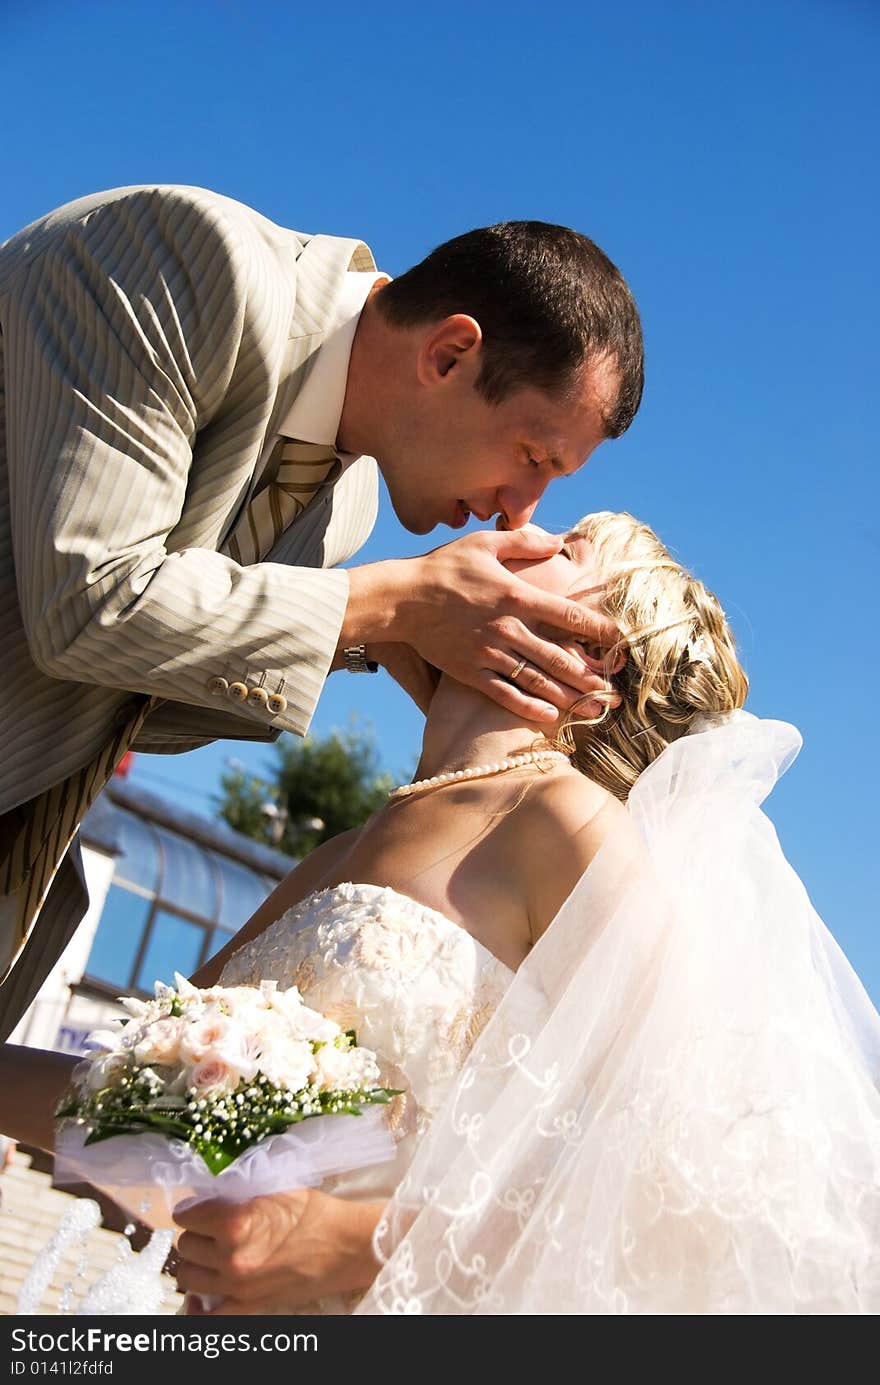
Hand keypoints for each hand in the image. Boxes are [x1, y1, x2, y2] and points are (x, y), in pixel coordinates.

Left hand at [173, 1188, 383, 1313]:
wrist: (344, 1246)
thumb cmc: (314, 1212)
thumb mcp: (273, 1187)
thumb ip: (236, 1193)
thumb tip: (208, 1196)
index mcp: (235, 1222)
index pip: (187, 1215)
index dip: (192, 1207)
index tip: (198, 1206)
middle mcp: (230, 1257)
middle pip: (185, 1245)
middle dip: (195, 1233)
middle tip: (210, 1226)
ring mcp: (237, 1286)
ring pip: (188, 1276)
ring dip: (195, 1262)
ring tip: (210, 1253)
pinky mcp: (248, 1305)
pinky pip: (207, 1313)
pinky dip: (200, 1303)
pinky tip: (204, 1291)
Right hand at [380, 529, 622, 723]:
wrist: (403, 599)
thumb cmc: (445, 567)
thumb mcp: (485, 542)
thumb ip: (524, 541)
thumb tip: (558, 542)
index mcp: (517, 596)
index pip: (569, 616)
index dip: (599, 629)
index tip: (620, 641)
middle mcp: (508, 628)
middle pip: (559, 657)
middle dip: (591, 674)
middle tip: (614, 688)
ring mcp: (489, 653)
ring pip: (537, 680)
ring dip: (569, 696)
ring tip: (593, 708)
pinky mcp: (470, 672)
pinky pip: (505, 694)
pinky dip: (529, 707)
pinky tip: (550, 716)